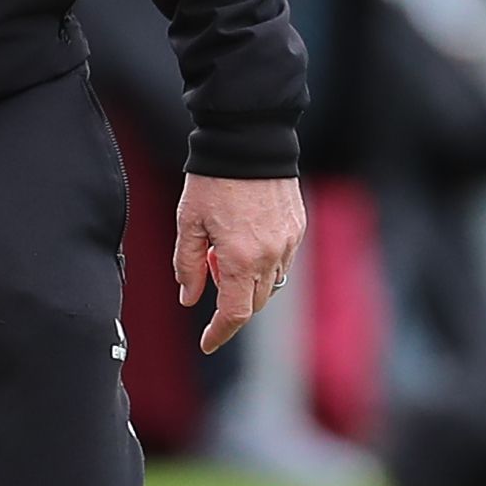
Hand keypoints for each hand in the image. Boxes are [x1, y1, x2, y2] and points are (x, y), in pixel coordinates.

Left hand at [174, 173, 306, 354]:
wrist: (249, 142)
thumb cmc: (212, 180)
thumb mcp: (188, 223)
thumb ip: (187, 265)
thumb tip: (189, 298)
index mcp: (240, 259)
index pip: (235, 314)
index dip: (219, 333)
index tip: (206, 343)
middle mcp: (270, 256)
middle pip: (254, 303)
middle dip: (232, 304)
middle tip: (208, 272)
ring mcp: (289, 242)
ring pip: (271, 284)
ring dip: (248, 283)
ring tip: (224, 250)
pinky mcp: (298, 228)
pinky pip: (282, 261)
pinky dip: (263, 264)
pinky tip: (245, 239)